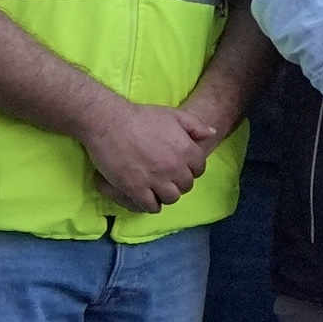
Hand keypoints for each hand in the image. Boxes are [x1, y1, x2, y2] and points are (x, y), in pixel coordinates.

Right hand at [81, 96, 214, 217]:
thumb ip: (195, 126)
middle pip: (186, 186)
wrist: (110, 123)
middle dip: (179, 183)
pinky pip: (150, 206)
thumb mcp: (174, 115)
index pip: (199, 169)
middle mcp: (174, 168)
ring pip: (171, 198)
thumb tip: (212, 133)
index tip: (181, 168)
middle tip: (168, 179)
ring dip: (166, 195)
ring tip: (158, 189)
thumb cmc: (142, 116)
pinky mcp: (136, 189)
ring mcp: (156, 180)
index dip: (191, 169)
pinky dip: (151, 205)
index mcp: (186, 151)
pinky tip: (146, 198)